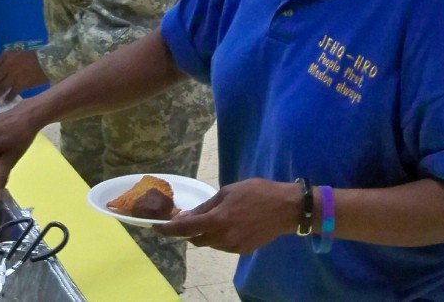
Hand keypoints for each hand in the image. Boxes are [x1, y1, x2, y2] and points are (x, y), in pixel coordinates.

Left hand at [0, 50, 48, 104]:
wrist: (48, 62)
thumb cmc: (34, 58)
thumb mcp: (18, 55)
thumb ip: (8, 62)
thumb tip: (0, 76)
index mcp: (6, 55)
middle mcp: (8, 64)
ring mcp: (13, 75)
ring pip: (1, 87)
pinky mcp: (20, 84)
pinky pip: (11, 93)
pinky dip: (8, 98)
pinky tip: (5, 102)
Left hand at [154, 178, 300, 254]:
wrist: (287, 208)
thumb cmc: (257, 193)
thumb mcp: (228, 192)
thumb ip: (206, 207)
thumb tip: (186, 216)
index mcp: (217, 220)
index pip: (184, 229)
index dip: (167, 229)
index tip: (156, 228)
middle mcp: (223, 238)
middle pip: (196, 238)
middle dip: (190, 229)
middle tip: (192, 216)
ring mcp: (233, 247)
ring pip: (209, 243)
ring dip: (206, 233)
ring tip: (217, 216)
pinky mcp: (242, 251)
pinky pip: (222, 245)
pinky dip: (219, 236)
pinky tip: (230, 223)